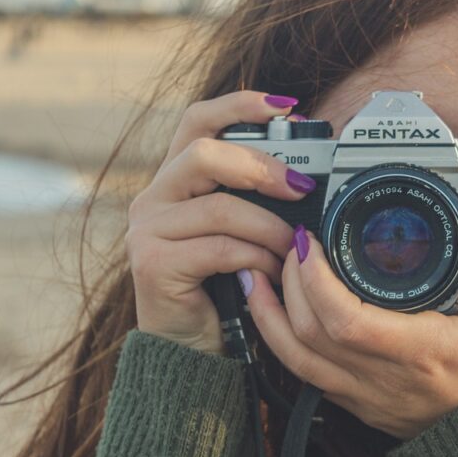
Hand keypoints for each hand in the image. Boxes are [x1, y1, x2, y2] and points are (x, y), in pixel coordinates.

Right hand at [125, 90, 312, 354]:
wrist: (192, 352)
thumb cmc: (225, 287)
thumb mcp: (243, 233)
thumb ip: (258, 201)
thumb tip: (310, 178)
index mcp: (176, 180)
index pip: (199, 121)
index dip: (240, 104)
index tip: (286, 106)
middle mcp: (153, 198)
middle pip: (204, 154)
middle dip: (262, 166)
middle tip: (302, 187)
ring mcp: (147, 230)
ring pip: (219, 207)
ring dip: (269, 226)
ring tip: (295, 246)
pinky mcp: (153, 264)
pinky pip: (220, 248)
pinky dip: (256, 258)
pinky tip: (272, 273)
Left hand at [242, 193, 457, 439]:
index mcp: (421, 350)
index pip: (347, 320)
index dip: (315, 279)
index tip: (309, 241)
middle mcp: (385, 378)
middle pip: (309, 334)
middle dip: (289, 283)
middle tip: (292, 243)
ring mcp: (367, 397)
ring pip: (295, 361)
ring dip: (269, 316)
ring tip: (257, 275)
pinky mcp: (360, 407)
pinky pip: (306, 376)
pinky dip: (282, 342)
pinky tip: (276, 315)